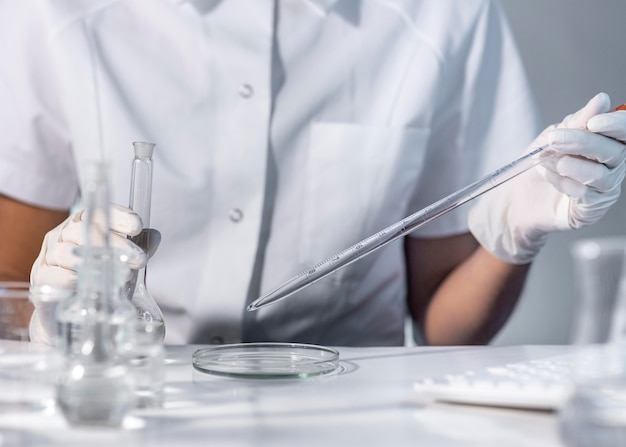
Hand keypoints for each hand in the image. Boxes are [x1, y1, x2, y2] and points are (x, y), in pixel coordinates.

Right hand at [29, 204, 146, 343]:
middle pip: (84, 230)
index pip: (96, 213)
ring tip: (118, 276)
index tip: (137, 226)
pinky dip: (72, 281)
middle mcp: (61, 237)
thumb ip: (137, 248)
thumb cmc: (96, 281)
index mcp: (80, 225)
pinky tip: (88, 286)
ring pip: (66, 252)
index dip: (117, 216)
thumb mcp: (121, 262)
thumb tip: (154, 236)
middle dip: (114, 242)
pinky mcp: (39, 281)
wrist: (68, 315)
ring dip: (94, 263)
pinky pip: (53, 276)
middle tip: (138, 259)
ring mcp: (47, 258)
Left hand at [469, 92, 625, 263]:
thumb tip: (601, 100)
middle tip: (554, 139)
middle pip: (614, 153)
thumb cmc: (538, 164)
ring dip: (567, 164)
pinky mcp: (590, 211)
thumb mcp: (554, 136)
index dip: (616, 125)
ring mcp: (604, 191)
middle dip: (582, 142)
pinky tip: (546, 176)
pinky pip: (584, 195)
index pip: (625, 132)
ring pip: (599, 175)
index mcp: (607, 145)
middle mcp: (612, 168)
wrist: (515, 197)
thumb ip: (578, 121)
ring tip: (544, 160)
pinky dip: (562, 182)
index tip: (594, 122)